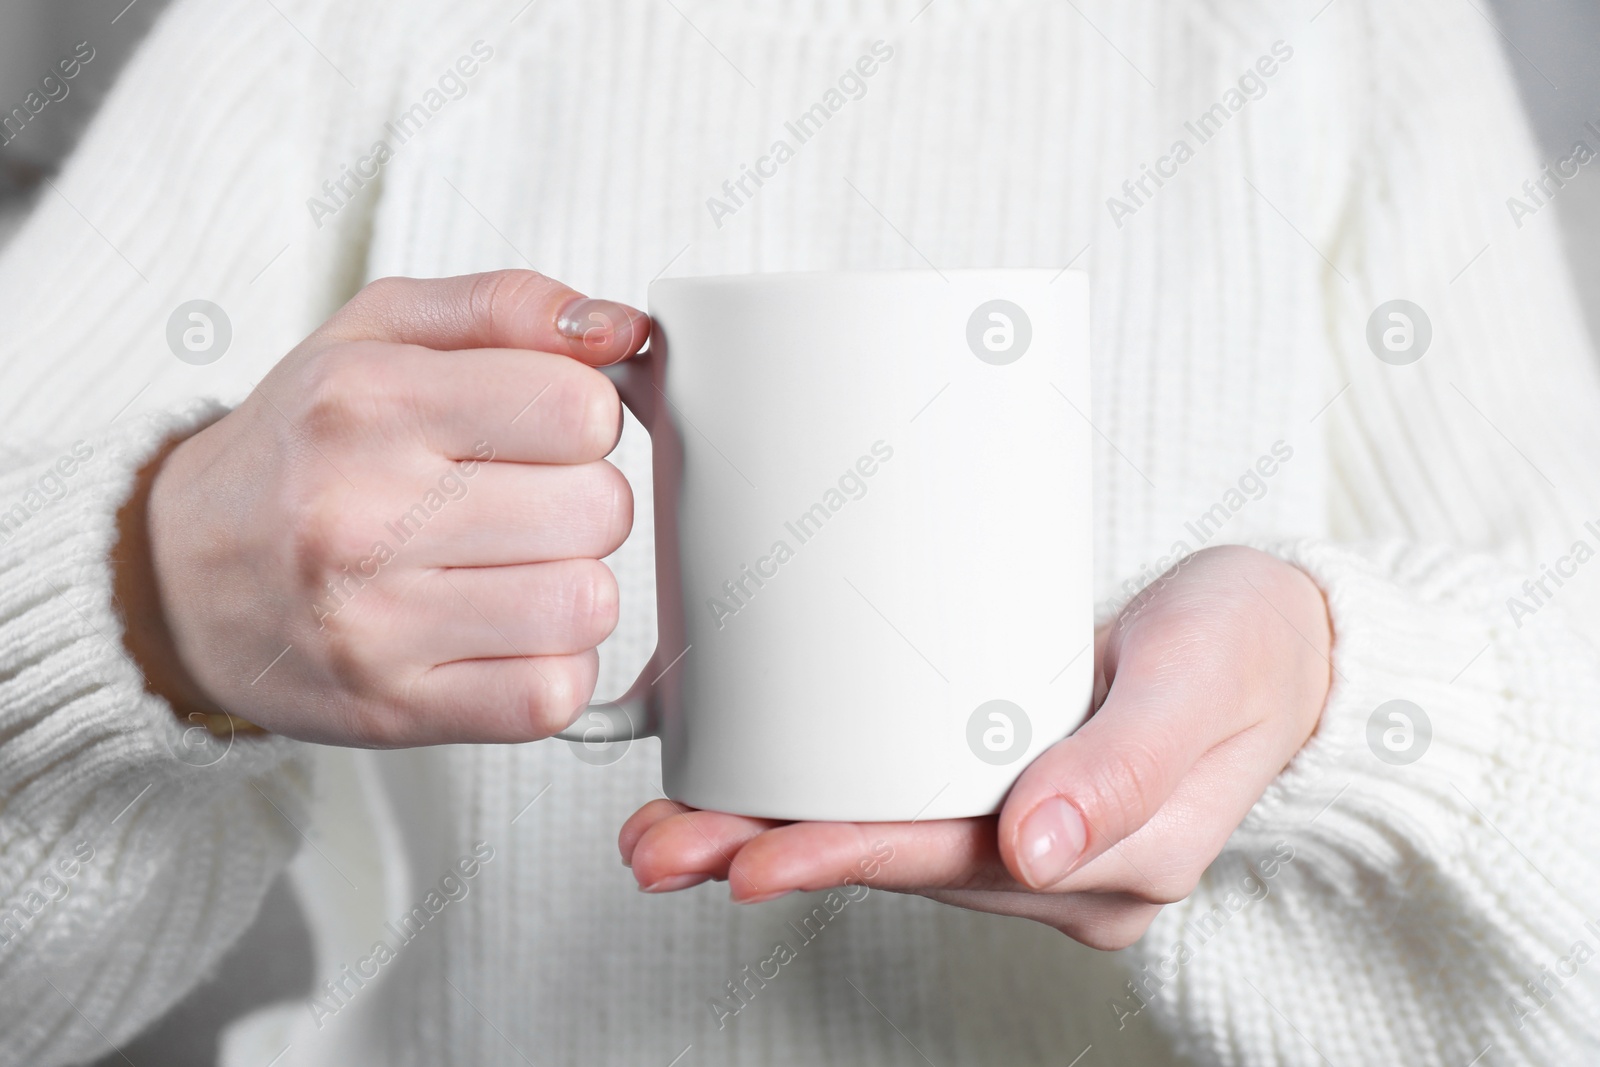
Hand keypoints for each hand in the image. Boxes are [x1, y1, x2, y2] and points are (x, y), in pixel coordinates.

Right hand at [116, 270, 648, 745]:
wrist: (173, 576)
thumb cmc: (295, 449)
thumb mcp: (376, 333)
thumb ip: (505, 306)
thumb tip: (622, 328)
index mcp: (368, 402)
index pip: (579, 407)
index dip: (587, 417)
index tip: (548, 428)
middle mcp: (363, 515)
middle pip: (599, 509)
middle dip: (585, 501)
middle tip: (528, 502)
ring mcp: (377, 623)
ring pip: (586, 605)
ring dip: (575, 587)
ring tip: (516, 568)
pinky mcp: (395, 708)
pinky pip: (551, 697)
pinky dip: (554, 668)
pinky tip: (509, 635)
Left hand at [619, 545, 1330, 948]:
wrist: (1287, 637)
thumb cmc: (1250, 647)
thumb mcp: (1200, 682)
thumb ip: (1123, 769)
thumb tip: (1030, 851)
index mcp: (1110, 864)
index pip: (948, 861)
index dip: (841, 858)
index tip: (747, 858)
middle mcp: (1059, 867)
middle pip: (895, 863)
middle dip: (771, 856)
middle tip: (658, 847)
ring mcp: (1034, 837)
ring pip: (887, 844)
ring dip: (778, 836)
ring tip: (670, 829)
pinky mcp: (1013, 794)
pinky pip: (906, 808)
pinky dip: (826, 802)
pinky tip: (754, 792)